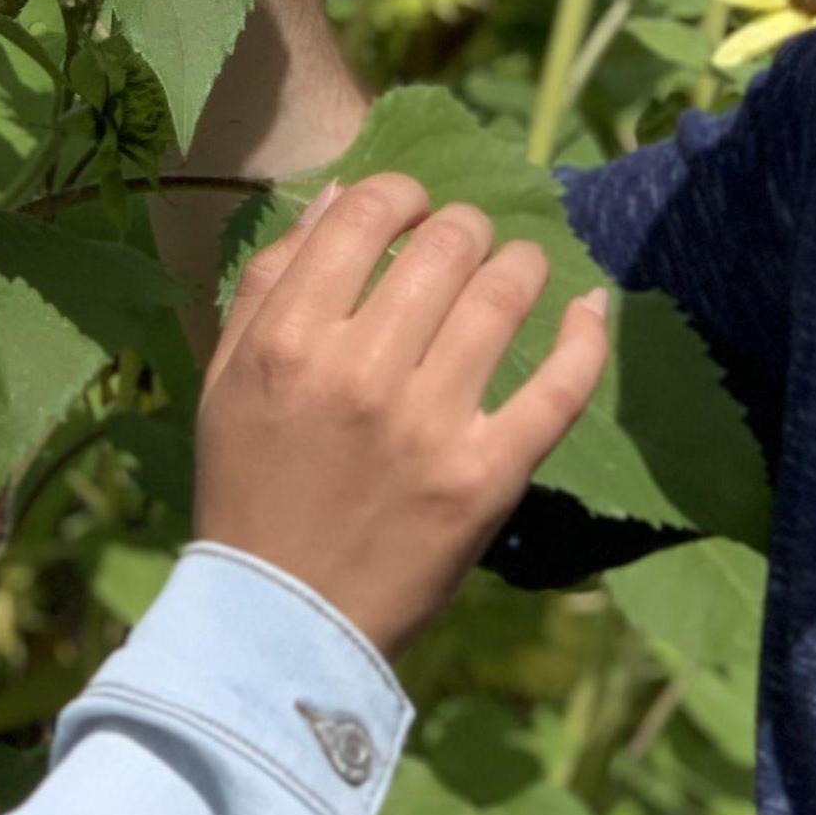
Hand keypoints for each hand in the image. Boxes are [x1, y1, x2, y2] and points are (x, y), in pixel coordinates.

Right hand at [193, 175, 607, 657]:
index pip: (367, 214)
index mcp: (292, 340)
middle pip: (445, 246)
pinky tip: (588, 307)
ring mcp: (430, 425)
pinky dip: (586, 336)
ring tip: (519, 268)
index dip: (402, 195)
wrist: (281, 620)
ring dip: (521, 263)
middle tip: (466, 244)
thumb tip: (339, 195)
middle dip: (464, 227)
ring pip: (503, 295)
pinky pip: (559, 387)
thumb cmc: (249, 487)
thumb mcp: (227, 376)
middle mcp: (361, 371)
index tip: (412, 213)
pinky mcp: (486, 477)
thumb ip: (270, 281)